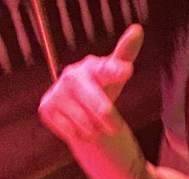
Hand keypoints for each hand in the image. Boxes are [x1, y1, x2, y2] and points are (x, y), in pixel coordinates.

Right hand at [38, 24, 143, 142]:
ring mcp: (57, 92)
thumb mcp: (117, 75)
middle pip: (99, 104)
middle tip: (115, 128)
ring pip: (85, 121)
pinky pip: (71, 130)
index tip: (127, 70)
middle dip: (109, 118)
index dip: (116, 71)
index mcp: (93, 67)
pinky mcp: (46, 108)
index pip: (106, 71)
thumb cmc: (103, 88)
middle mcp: (72, 76)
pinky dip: (79, 133)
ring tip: (94, 123)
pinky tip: (78, 125)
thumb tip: (137, 29)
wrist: (80, 108)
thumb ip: (126, 54)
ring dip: (95, 128)